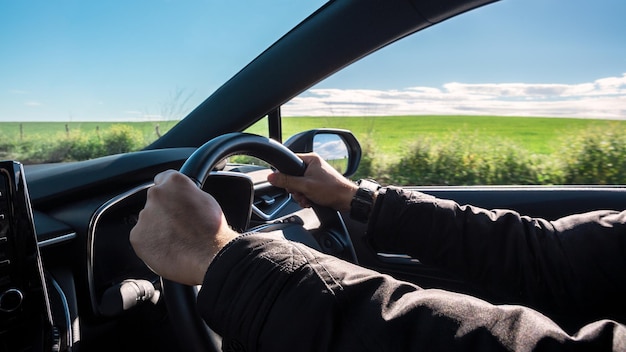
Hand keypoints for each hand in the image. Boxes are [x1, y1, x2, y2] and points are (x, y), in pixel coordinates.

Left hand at [130, 170, 238, 285]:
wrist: (209, 256)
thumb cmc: (212, 231)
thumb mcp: (206, 201)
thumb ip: (188, 195)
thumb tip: (183, 198)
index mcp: (174, 182)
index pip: (162, 179)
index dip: (169, 192)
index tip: (172, 199)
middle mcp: (156, 195)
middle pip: (154, 201)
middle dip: (163, 211)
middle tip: (178, 225)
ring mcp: (144, 215)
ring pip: (148, 221)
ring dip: (157, 228)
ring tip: (176, 241)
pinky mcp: (137, 236)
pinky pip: (142, 238)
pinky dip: (151, 244)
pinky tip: (168, 249)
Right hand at [267, 153, 357, 211]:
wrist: (347, 200)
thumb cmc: (331, 190)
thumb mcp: (305, 186)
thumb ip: (287, 181)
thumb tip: (271, 177)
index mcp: (311, 159)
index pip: (289, 162)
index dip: (285, 174)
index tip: (287, 183)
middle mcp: (313, 165)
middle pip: (292, 176)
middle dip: (295, 189)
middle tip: (301, 193)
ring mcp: (315, 175)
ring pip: (298, 185)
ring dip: (300, 195)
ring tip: (307, 198)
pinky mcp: (318, 185)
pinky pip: (305, 190)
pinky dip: (306, 197)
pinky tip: (310, 201)